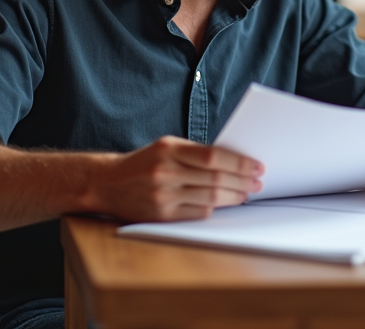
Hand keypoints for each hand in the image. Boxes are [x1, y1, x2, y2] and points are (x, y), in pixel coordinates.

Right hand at [91, 136, 263, 221]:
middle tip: (257, 182)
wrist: (107, 183)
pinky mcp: (161, 216)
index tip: (256, 166)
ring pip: (210, 198)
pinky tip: (224, 203)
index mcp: (168, 149)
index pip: (213, 156)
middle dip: (242, 181)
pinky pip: (197, 213)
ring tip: (245, 194)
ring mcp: (163, 195)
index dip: (239, 162)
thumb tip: (233, 161)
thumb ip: (195, 153)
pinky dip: (214, 208)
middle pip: (215, 179)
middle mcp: (165, 172)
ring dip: (233, 197)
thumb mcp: (165, 147)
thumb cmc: (143, 163)